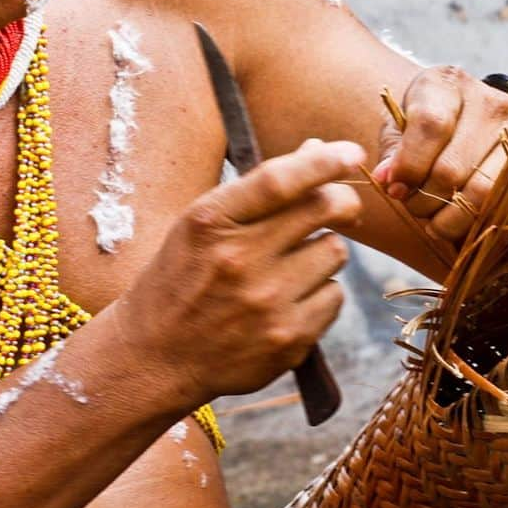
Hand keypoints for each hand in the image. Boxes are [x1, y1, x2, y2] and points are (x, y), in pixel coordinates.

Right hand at [115, 139, 363, 408]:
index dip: (324, 161)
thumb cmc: (182, 278)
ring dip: (323, 252)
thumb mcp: (203, 224)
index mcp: (210, 222)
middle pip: (322, 210)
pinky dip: (321, 293)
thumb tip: (318, 149)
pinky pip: (335, 296)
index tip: (352, 151)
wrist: (155, 358)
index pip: (278, 180)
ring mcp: (266, 303)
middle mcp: (238, 260)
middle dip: (343, 201)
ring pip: (335, 252)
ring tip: (291, 266)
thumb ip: (258, 188)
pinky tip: (289, 301)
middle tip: (343, 208)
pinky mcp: (287, 340)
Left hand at [372, 66, 507, 246]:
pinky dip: (478, 224)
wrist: (488, 119)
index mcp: (447, 83)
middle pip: (451, 168)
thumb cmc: (432, 122)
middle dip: (424, 200)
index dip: (409, 166)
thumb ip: (392, 151)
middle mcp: (488, 102)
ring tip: (434, 220)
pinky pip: (505, 206)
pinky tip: (462, 221)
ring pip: (481, 193)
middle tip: (413, 206)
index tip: (395, 189)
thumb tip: (385, 180)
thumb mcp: (403, 124)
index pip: (430, 126)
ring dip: (450, 218)